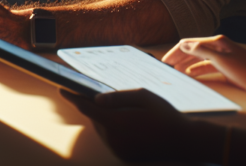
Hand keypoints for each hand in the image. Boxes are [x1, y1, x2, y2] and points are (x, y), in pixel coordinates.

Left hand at [61, 88, 192, 161]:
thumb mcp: (142, 95)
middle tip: (99, 95)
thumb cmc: (164, 114)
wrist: (184, 142)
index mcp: (117, 122)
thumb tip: (96, 100)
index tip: (62, 88)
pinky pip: (112, 140)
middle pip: (96, 120)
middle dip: (95, 108)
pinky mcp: (125, 157)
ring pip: (103, 130)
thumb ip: (117, 97)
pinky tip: (127, 122)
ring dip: (106, 119)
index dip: (73, 97)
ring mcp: (120, 151)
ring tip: (119, 109)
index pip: (87, 108)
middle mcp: (114, 140)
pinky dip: (114, 130)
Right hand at [163, 34, 245, 96]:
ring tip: (176, 72)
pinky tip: (192, 76)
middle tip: (167, 67)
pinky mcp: (226, 67)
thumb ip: (201, 51)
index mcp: (216, 42)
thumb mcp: (222, 60)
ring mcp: (222, 56)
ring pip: (199, 59)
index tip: (166, 61)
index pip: (189, 43)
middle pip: (193, 50)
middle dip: (179, 57)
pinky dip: (198, 70)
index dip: (176, 51)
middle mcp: (217, 46)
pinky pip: (207, 67)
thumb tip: (183, 45)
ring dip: (187, 64)